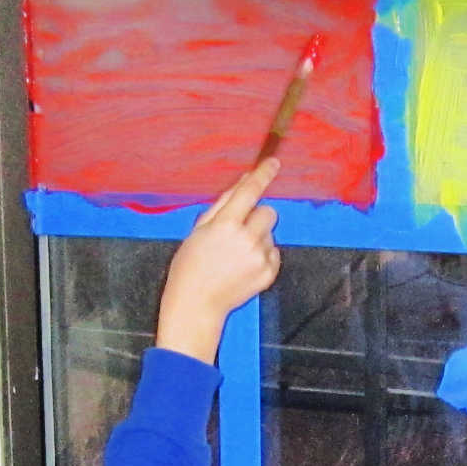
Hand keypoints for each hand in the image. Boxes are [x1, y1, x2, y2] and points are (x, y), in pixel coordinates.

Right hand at [155, 157, 282, 363]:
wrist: (198, 302)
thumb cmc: (192, 263)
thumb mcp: (200, 228)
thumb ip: (224, 202)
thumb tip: (244, 180)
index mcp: (225, 225)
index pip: (249, 192)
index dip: (263, 175)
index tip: (273, 163)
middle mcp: (246, 240)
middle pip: (269, 212)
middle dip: (257, 216)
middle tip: (239, 230)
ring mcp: (259, 258)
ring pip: (270, 233)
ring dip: (258, 238)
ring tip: (236, 254)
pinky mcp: (269, 273)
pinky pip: (274, 252)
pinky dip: (262, 255)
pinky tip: (243, 265)